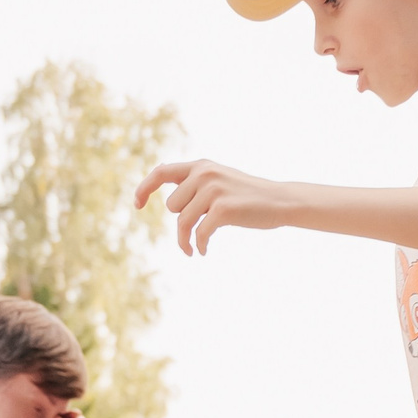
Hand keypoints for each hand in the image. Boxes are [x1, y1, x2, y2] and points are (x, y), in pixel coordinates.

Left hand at [136, 159, 292, 255]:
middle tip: (195, 230)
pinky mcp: (223, 209)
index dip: (144, 188)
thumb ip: (195, 183)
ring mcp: (214, 190)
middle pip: (172, 206)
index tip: (136, 205)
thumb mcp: (219, 180)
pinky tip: (203, 251)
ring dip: (186, 238)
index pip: (161, 172)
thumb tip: (166, 190)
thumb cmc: (248, 195)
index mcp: (201, 165)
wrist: (280, 200)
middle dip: (181, 221)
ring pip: (182, 221)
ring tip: (192, 247)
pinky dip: (199, 245)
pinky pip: (199, 233)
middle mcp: (205, 174)